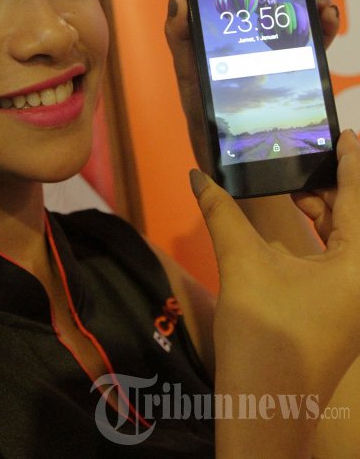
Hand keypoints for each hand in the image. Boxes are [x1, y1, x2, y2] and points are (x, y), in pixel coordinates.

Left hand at [165, 0, 339, 169]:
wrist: (231, 160)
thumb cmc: (204, 116)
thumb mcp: (188, 75)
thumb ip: (180, 39)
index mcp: (226, 30)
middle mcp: (253, 36)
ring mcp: (277, 52)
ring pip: (301, 13)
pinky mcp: (297, 71)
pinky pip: (315, 43)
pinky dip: (325, 26)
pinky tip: (327, 18)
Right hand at [189, 130, 359, 412]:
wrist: (263, 410)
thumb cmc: (264, 335)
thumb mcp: (242, 265)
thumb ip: (222, 213)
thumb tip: (198, 174)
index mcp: (359, 264)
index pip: (358, 197)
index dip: (350, 161)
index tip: (342, 132)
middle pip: (355, 218)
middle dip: (330, 185)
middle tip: (301, 156)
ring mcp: (355, 299)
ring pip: (346, 240)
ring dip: (322, 211)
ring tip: (292, 184)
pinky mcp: (341, 312)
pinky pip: (338, 260)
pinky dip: (318, 237)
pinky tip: (291, 225)